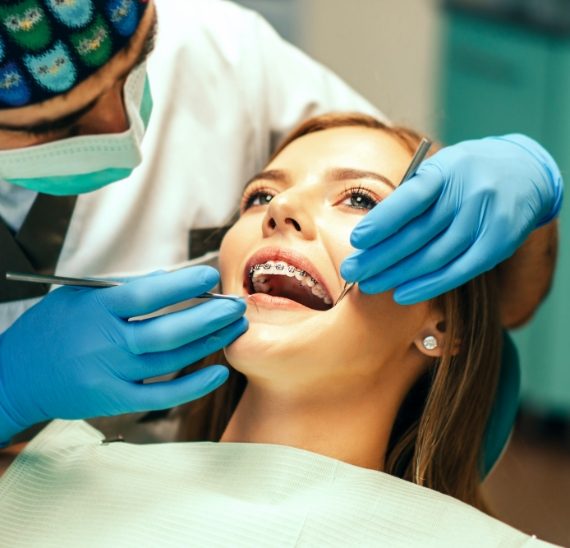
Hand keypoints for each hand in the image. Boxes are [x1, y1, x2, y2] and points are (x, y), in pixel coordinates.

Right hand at [0, 266, 246, 441]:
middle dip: (210, 317)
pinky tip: (220, 372)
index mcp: (97, 310)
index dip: (183, 285)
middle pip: (169, 331)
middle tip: (237, 305)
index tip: (209, 277)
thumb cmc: (50, 329)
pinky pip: (162, 396)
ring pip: (172, 361)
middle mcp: (107, 343)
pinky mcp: (115, 400)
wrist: (14, 377)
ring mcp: (112, 375)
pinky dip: (194, 387)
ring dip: (209, 344)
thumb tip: (167, 278)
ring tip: (235, 328)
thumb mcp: (78, 297)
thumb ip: (123, 288)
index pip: (148, 295)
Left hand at [341, 134, 562, 303]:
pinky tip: (402, 293)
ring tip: (369, 285)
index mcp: (446, 170)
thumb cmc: (464, 174)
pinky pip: (459, 271)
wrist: (524, 173)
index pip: (411, 198)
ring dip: (397, 275)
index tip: (356, 241)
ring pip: (435, 256)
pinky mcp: (498, 243)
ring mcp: (486, 219)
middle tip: (350, 272)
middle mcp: (468, 193)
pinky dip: (428, 285)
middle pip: (418, 233)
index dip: (382, 222)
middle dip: (379, 257)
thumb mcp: (439, 170)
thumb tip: (371, 234)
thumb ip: (411, 197)